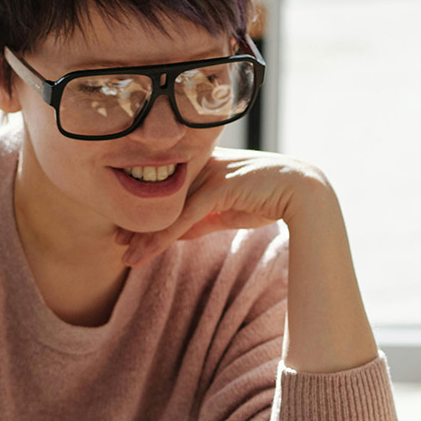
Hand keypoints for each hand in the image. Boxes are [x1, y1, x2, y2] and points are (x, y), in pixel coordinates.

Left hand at [113, 149, 328, 264]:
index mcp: (204, 165)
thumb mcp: (228, 211)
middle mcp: (202, 165)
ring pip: (168, 208)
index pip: (167, 189)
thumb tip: (178, 232)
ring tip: (127, 256)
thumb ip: (203, 218)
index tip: (128, 231)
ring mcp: (210, 173)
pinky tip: (148, 252)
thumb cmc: (269, 199)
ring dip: (145, 235)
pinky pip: (184, 216)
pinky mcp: (218, 187)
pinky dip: (163, 236)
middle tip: (117, 242)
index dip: (147, 211)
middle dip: (137, 221)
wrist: (303, 192)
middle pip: (160, 196)